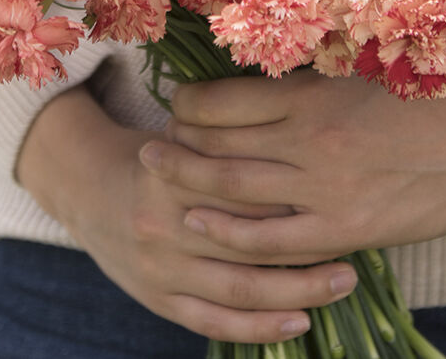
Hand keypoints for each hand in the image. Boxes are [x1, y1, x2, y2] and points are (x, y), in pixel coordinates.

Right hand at [14, 85, 359, 343]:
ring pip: (239, 288)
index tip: (344, 189)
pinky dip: (259, 327)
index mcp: (171, 174)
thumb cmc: (155, 153)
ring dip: (298, 290)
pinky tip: (299, 322)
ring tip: (345, 282)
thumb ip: (228, 134)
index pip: (244, 187)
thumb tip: (300, 117)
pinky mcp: (159, 300)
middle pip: (248, 240)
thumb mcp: (182, 131)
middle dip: (308, 243)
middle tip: (358, 241)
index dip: (295, 191)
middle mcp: (164, 224)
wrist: (86, 190)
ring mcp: (160, 268)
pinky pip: (215, 323)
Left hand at [143, 62, 445, 265]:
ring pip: (239, 197)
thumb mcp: (368, 61)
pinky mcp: (351, 229)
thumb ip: (315, 72)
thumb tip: (266, 71)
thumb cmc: (440, 83)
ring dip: (195, 192)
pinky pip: (281, 243)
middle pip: (221, 148)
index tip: (177, 102)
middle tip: (147, 151)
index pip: (227, 101)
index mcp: (315, 93)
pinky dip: (241, 240)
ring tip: (164, 189)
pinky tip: (214, 232)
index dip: (191, 104)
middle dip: (177, 150)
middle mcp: (312, 143)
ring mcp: (329, 191)